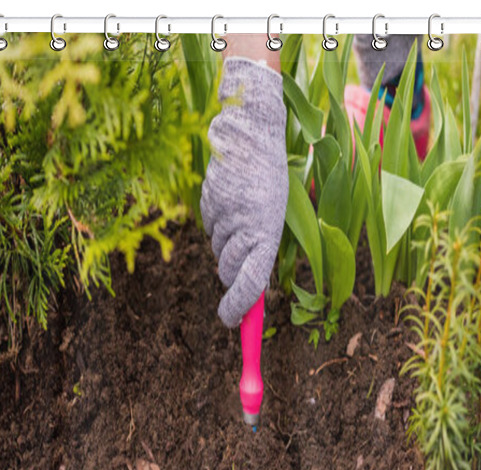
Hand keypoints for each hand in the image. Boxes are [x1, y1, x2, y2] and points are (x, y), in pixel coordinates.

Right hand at [201, 57, 287, 327]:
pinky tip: (228, 200)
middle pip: (229, 271)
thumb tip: (246, 288)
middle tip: (241, 254)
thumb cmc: (268, 180)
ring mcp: (224, 215)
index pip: (250, 283)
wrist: (250, 135)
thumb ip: (260, 250)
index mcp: (268, 234)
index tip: (229, 322)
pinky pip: (210, 227)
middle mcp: (246, 227)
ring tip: (241, 212)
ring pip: (219, 249)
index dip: (238, 308)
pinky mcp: (207, 203)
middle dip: (232, 274)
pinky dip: (217, 222)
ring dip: (226, 242)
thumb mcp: (273, 217)